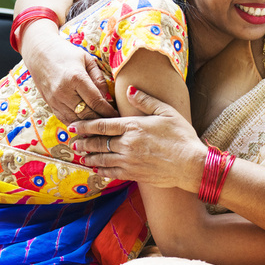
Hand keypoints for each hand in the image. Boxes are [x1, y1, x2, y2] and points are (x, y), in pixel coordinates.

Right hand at [20, 19, 117, 122]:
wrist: (40, 52)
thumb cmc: (66, 53)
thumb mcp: (87, 60)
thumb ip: (98, 78)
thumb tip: (108, 98)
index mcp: (76, 78)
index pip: (96, 101)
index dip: (108, 111)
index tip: (118, 115)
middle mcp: (64, 91)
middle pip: (86, 114)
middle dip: (101, 121)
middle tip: (113, 123)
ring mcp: (55, 100)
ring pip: (76, 120)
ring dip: (89, 126)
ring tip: (102, 127)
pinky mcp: (50, 104)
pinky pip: (65, 120)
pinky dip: (77, 124)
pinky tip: (87, 125)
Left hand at [70, 87, 206, 190]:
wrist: (191, 164)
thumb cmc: (182, 136)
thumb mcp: (166, 111)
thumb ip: (146, 100)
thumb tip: (130, 89)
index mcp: (133, 126)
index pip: (102, 125)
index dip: (85, 126)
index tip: (73, 126)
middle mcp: (127, 144)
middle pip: (98, 143)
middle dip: (83, 142)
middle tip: (73, 142)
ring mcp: (129, 161)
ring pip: (102, 159)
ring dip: (89, 157)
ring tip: (81, 156)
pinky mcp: (134, 174)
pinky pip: (111, 173)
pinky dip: (101, 171)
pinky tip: (96, 170)